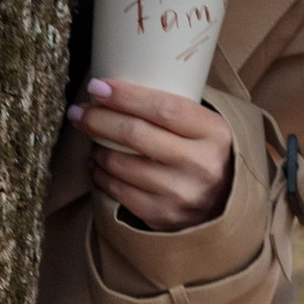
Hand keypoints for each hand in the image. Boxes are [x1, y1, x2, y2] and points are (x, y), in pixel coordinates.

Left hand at [70, 79, 234, 231]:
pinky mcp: (163, 216)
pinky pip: (118, 191)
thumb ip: (172, 109)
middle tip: (78, 112)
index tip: (97, 87)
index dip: (125, 96)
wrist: (225, 204)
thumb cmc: (203, 153)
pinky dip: (100, 174)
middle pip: (136, 135)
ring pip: (121, 165)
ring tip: (90, 138)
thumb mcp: (203, 126)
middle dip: (99, 120)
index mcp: (214, 132)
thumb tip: (114, 89)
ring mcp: (181, 194)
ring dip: (97, 148)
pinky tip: (96, 163)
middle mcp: (201, 164)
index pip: (163, 108)